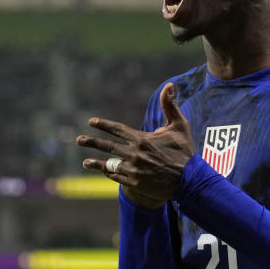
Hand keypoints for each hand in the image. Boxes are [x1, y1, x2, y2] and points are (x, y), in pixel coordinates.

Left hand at [77, 82, 194, 206]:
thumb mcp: (179, 126)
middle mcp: (134, 154)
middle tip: (78, 140)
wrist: (190, 181)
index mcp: (142, 139)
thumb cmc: (185, 152)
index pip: (117, 129)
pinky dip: (109, 174)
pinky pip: (117, 178)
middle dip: (91, 142)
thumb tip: (169, 85)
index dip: (103, 125)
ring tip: (85, 162)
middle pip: (108, 146)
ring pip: (109, 165)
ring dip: (96, 163)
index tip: (91, 122)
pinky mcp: (135, 184)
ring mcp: (133, 170)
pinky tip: (103, 171)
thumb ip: (170, 105)